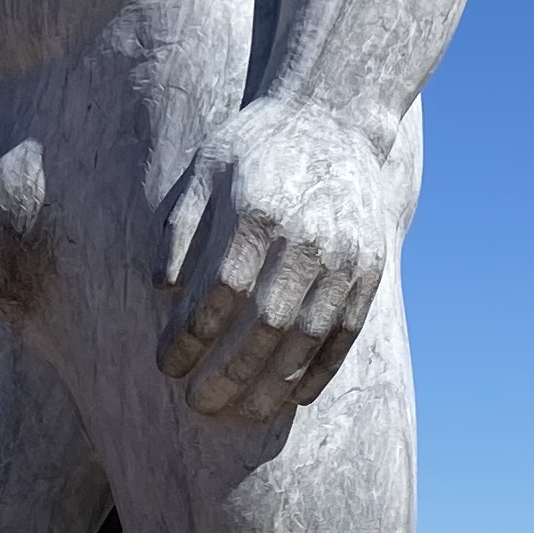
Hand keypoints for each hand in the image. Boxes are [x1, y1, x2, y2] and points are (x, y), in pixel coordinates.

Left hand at [153, 102, 391, 422]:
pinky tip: (294, 397)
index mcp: (257, 211)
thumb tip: (161, 291)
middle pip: (264, 324)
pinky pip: (346, 332)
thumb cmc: (255, 145)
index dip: (189, 336)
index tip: (166, 364)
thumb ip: (177, 227)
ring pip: (308, 337)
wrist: (334, 117)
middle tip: (198, 405)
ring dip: (272, 384)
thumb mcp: (203, 168)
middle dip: (228, 373)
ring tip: (242, 415)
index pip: (219, 292)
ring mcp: (346, 256)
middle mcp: (306, 238)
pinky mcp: (372, 269)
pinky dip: (322, 370)